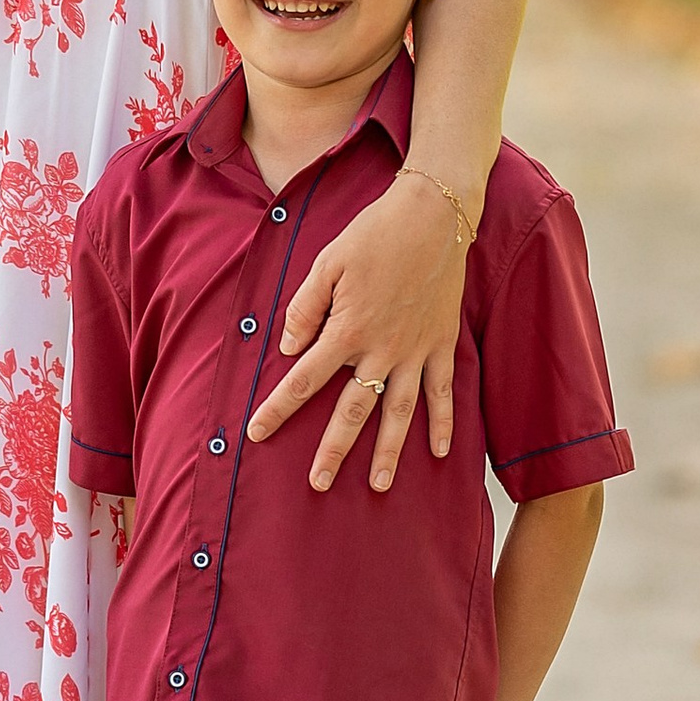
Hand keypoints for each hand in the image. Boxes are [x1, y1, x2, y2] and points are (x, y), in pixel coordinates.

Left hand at [244, 167, 466, 492]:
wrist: (434, 215)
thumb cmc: (374, 234)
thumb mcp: (327, 262)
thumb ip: (305, 307)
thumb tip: (287, 348)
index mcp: (347, 329)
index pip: (304, 380)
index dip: (278, 409)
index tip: (256, 433)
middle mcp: (381, 350)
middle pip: (352, 411)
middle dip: (333, 451)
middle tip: (318, 484)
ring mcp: (415, 350)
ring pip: (399, 413)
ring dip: (388, 452)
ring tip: (379, 485)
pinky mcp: (442, 343)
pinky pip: (443, 391)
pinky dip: (443, 423)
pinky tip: (440, 452)